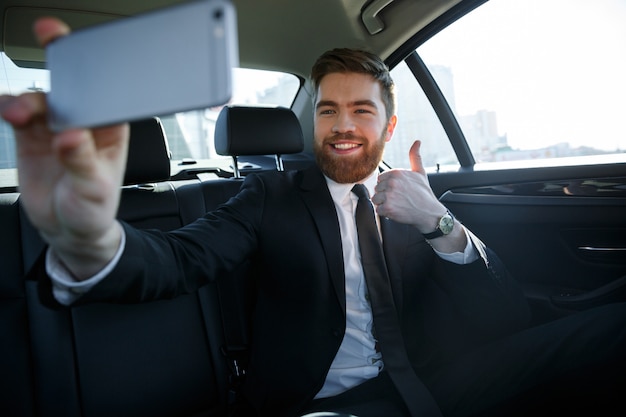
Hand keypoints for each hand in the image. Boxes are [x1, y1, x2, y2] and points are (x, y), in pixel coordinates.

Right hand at [0, 18, 127, 278]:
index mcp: (110, 129)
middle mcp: (84, 122)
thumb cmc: (93, 209)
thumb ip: (81, 161)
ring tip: (18, 115)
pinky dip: (8, 107)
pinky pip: (18, 113)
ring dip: (27, 100)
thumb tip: (70, 136)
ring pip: (41, 98)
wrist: (67, 229)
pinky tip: (5, 111)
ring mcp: (56, 126)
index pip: (105, 93)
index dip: (95, 68)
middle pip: (71, 86)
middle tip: (48, 37)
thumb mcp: (93, 189)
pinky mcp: (32, 135)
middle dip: (60, 61)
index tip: (83, 50)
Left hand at [372, 140, 466, 251]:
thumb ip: (415, 156)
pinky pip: (378, 210)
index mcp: (396, 173)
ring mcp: (389, 195)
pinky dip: (385, 213)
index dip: (387, 186)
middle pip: (377, 189)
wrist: (429, 212)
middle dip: (384, 195)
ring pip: (375, 199)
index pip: (380, 179)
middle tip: (398, 199)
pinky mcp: (388, 208)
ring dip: (383, 204)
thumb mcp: (420, 172)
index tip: (398, 190)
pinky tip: (395, 211)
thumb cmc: (424, 193)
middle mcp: (392, 183)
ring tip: (396, 204)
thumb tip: (417, 142)